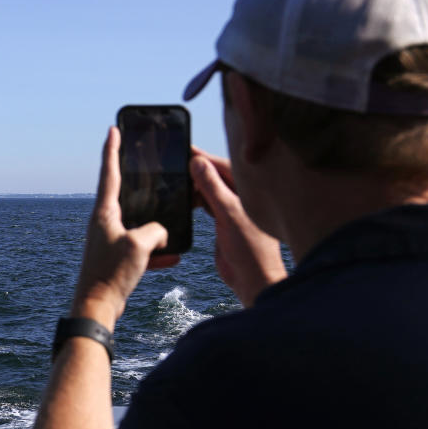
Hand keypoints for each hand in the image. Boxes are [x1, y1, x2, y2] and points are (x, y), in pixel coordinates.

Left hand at [71, 127, 178, 329]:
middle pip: (124, 195)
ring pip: (136, 224)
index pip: (110, 171)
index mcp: (104, 212)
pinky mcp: (115, 259)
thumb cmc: (111, 273)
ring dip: (153, 225)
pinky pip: (139, 249)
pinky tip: (173, 258)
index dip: (113, 148)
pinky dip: (155, 252)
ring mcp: (108, 240)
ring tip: (171, 224)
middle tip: (148, 167)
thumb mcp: (140, 245)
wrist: (97, 307)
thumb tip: (161, 232)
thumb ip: (156, 230)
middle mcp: (104, 223)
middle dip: (138, 184)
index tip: (113, 129)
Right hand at [190, 148, 285, 306]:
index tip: (184, 148)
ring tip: (175, 180)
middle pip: (216, 176)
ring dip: (195, 186)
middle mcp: (242, 196)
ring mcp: (232, 209)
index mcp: (249, 190)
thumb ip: (213, 187)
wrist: (252, 280)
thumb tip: (197, 162)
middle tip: (174, 163)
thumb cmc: (249, 248)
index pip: (223, 166)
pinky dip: (196, 200)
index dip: (203, 158)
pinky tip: (183, 198)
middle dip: (197, 170)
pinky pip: (207, 204)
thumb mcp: (229, 213)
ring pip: (210, 190)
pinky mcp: (224, 222)